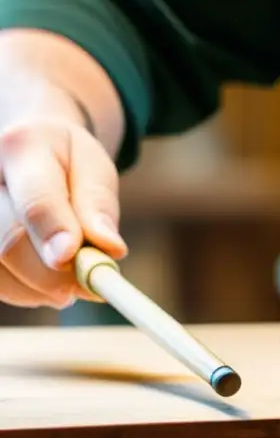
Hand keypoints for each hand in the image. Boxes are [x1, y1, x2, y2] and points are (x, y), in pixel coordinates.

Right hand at [0, 117, 126, 308]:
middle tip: (87, 286)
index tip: (73, 258)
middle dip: (51, 274)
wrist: (28, 148)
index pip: (36, 200)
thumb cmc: (66, 160)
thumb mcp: (92, 167)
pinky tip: (45, 283)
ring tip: (71, 284)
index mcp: (21, 147)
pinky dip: (23, 290)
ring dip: (38, 288)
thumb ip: (98, 205)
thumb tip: (110, 248)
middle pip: (9, 241)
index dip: (54, 233)